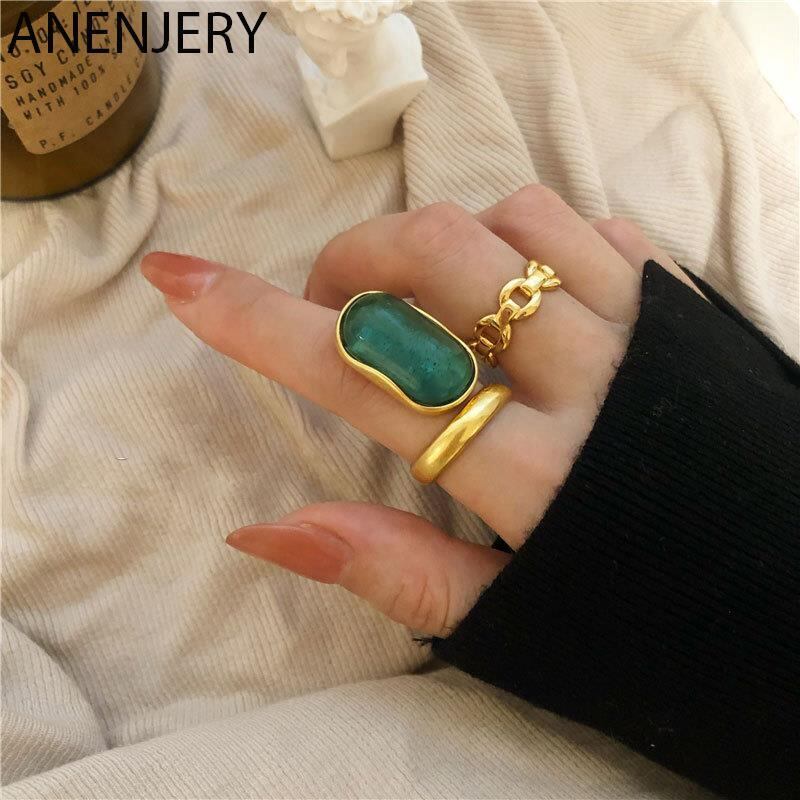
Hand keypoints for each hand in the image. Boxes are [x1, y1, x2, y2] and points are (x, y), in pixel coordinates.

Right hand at [141, 186, 698, 636]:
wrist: (790, 597)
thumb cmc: (646, 620)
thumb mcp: (514, 623)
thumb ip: (394, 573)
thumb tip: (264, 530)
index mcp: (538, 479)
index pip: (372, 382)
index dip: (262, 326)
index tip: (181, 281)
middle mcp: (592, 383)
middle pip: (439, 261)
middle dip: (355, 260)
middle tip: (338, 302)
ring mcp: (647, 330)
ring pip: (514, 223)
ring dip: (443, 243)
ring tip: (431, 299)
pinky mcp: (688, 304)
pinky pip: (591, 225)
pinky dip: (528, 236)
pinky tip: (518, 286)